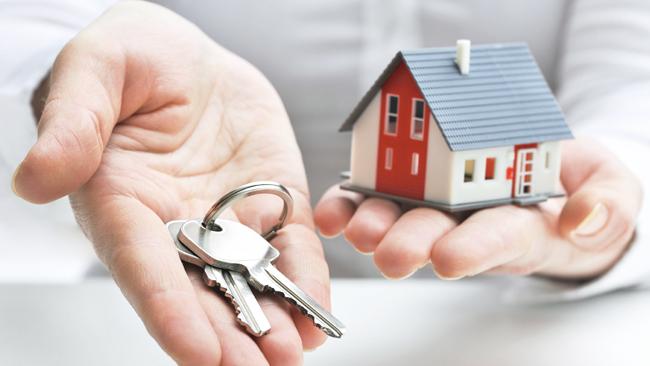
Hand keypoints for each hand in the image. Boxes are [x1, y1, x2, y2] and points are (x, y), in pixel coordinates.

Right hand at [12, 2, 328, 363]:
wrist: (186, 57)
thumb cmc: (131, 58)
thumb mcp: (94, 71)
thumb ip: (72, 122)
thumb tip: (37, 180)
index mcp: (122, 200)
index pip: (143, 264)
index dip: (168, 309)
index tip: (196, 352)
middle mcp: (174, 224)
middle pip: (197, 291)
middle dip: (225, 335)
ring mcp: (226, 219)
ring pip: (246, 281)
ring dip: (269, 323)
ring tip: (292, 357)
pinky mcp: (268, 203)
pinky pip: (288, 247)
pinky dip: (302, 280)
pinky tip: (316, 316)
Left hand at [315, 139, 640, 280]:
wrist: (542, 170)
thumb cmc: (572, 183)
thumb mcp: (609, 188)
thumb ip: (606, 204)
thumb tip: (581, 219)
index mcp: (519, 224)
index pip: (499, 239)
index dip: (476, 248)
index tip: (452, 258)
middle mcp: (470, 221)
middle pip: (439, 235)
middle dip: (413, 245)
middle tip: (392, 255)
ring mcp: (437, 205)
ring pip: (401, 220)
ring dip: (375, 226)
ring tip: (357, 230)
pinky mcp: (409, 186)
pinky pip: (375, 196)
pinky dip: (351, 204)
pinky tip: (334, 212)